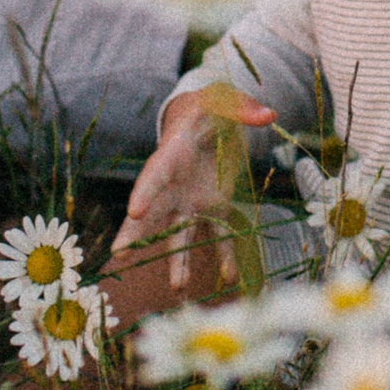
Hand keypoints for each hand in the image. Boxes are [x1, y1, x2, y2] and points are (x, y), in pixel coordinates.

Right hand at [112, 86, 275, 288]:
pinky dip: (224, 256)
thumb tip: (268, 115)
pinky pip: (217, 236)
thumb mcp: (222, 100)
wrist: (210, 122)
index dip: (144, 192)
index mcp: (171, 155)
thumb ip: (241, 108)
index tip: (134, 210)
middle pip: (152, 213)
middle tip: (120, 255)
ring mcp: (191, 202)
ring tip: (178, 289)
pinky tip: (229, 278)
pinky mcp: (212, 209)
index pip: (153, 175)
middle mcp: (175, 186)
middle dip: (136, 234)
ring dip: (178, 261)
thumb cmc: (209, 108)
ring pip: (180, 234)